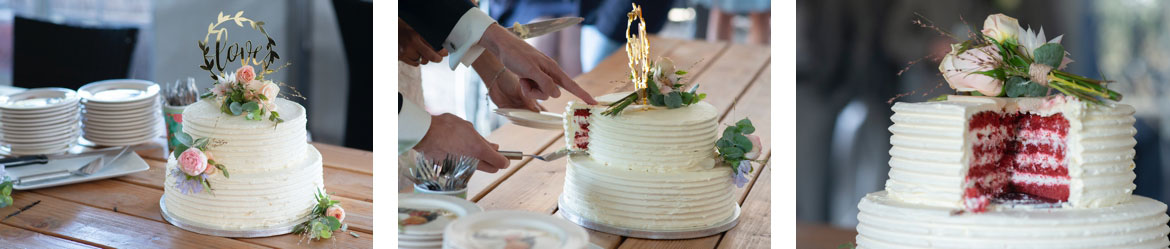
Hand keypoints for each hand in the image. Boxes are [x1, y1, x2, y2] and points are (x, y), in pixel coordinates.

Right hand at [399, 18, 446, 65]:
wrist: (388, 29)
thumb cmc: (402, 26)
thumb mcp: (415, 27)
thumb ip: (426, 36)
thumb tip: (440, 45)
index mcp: (414, 36)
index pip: (433, 47)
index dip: (441, 52)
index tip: (444, 52)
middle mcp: (409, 46)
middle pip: (429, 57)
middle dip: (436, 57)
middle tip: (439, 56)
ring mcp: (403, 53)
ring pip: (422, 61)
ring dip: (425, 58)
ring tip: (424, 51)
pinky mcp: (399, 58)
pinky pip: (414, 63)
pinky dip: (417, 60)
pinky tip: (416, 54)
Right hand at [413, 113, 508, 172]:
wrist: (425, 133)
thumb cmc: (447, 126)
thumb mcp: (468, 127)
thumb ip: (482, 140)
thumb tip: (493, 147)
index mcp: (479, 150)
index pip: (501, 163)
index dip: (505, 160)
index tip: (505, 158)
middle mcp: (472, 161)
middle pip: (492, 169)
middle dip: (495, 163)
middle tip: (492, 155)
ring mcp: (461, 167)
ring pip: (477, 168)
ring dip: (478, 161)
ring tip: (470, 149)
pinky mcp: (451, 170)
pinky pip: (463, 167)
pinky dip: (463, 161)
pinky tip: (457, 152)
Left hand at [478, 24, 597, 104]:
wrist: (504, 47)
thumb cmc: (517, 55)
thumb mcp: (530, 70)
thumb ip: (545, 82)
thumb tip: (557, 94)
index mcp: (553, 70)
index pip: (572, 85)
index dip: (584, 95)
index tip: (595, 104)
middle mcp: (550, 74)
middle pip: (552, 93)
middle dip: (539, 92)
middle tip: (526, 80)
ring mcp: (542, 77)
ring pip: (542, 94)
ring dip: (530, 89)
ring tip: (523, 77)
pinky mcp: (535, 78)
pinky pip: (534, 90)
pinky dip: (526, 87)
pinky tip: (521, 78)